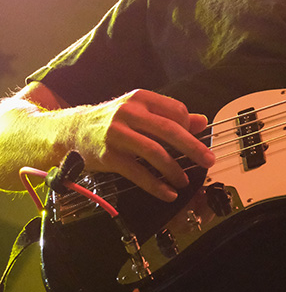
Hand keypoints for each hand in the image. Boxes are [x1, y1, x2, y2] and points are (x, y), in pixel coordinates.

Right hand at [69, 89, 213, 200]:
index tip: (197, 142)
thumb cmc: (111, 121)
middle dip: (193, 148)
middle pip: (169, 130)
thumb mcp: (139, 111)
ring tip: (184, 180)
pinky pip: (137, 172)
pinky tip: (168, 193)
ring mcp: (117, 134)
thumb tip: (202, 121)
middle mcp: (129, 112)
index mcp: (141, 98)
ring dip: (174, 169)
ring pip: (154, 152)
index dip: (190, 128)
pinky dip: (156, 185)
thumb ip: (170, 116)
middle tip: (208, 161)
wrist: (72, 131)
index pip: (176, 111)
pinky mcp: (108, 156)